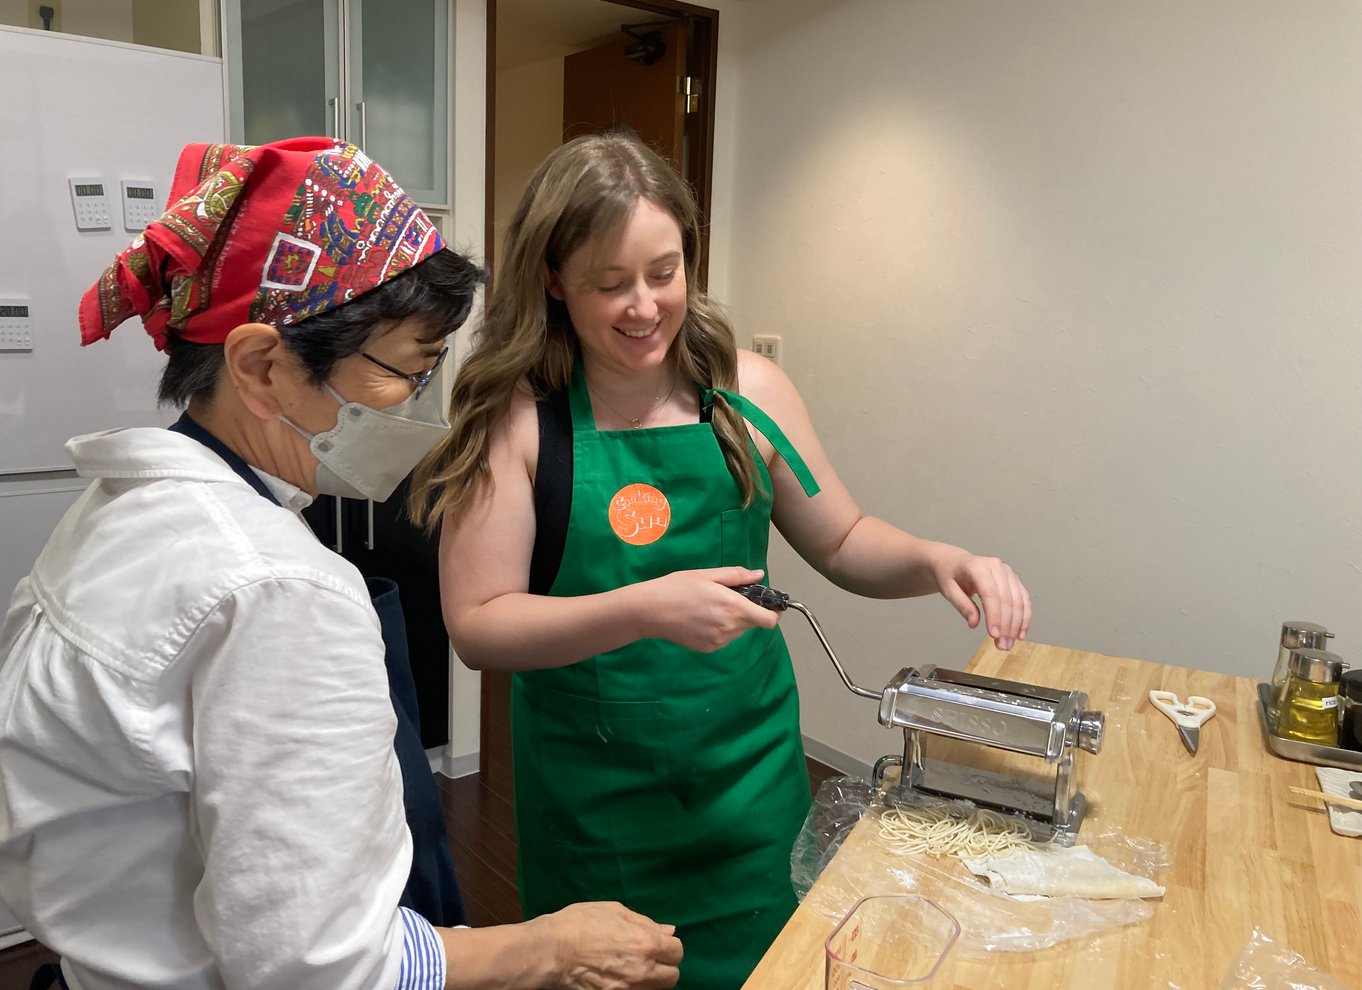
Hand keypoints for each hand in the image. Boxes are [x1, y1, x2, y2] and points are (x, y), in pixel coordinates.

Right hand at [540, 901, 682, 988]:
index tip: (657, 944)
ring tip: (633, 969)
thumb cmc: (580, 923)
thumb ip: (645, 922)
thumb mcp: (614, 911)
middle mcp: (643, 969)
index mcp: (646, 942)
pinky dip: (634, 988)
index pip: (677, 951)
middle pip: (672, 977)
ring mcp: (629, 988)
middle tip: (648, 959)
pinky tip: (621, 979)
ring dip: (650, 980)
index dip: (668, 946)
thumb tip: (668, 931)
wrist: (551, 950)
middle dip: (664, 967)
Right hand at [637, 566, 777, 652]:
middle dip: (749, 611)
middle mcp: (730, 628)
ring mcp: (719, 641)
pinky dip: (720, 629)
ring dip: (734, 620)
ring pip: (738, 631)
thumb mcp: (708, 575)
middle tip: (729, 598)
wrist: (651, 610)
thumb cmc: (678, 587)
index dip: (773, 612)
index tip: (767, 604)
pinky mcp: (708, 648)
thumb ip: (737, 576)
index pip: (769, 620)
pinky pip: (724, 638)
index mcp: (734, 607)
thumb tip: (759, 575)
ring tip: (711, 607)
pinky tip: (702, 619)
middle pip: (753, 623)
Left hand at [931, 551, 1030, 650]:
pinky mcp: (1013, 579)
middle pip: (1006, 599)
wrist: (954, 562)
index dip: (994, 616)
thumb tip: (974, 623)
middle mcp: (996, 566)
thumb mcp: (948, 590)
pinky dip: (1024, 617)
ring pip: (1018, 601)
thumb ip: (962, 605)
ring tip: (1008, 643)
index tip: (994, 635)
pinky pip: (1023, 599)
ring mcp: (1007, 572)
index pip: (990, 594)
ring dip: (1016, 625)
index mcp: (978, 566)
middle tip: (1002, 645)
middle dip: (1006, 625)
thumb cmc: (949, 575)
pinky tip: (1020, 633)